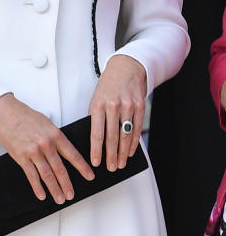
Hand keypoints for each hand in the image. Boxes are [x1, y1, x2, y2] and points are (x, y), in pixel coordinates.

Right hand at [0, 93, 93, 202]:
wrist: (5, 113)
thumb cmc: (24, 115)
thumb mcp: (46, 122)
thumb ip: (55, 136)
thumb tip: (62, 149)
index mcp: (55, 135)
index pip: (73, 155)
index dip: (82, 167)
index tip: (89, 176)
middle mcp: (46, 145)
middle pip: (60, 169)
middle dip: (67, 184)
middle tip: (72, 195)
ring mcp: (33, 152)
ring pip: (47, 175)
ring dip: (54, 189)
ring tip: (60, 199)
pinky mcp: (21, 157)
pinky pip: (31, 175)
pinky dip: (37, 187)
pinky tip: (42, 195)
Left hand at [88, 54, 146, 169]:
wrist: (126, 67)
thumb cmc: (108, 86)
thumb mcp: (96, 99)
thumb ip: (96, 117)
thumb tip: (95, 141)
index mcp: (98, 105)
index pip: (96, 133)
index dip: (96, 150)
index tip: (96, 163)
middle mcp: (113, 106)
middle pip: (112, 137)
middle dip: (111, 155)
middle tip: (110, 168)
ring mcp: (128, 105)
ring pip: (125, 134)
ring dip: (123, 152)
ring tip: (120, 164)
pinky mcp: (140, 105)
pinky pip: (137, 127)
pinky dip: (133, 142)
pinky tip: (130, 152)